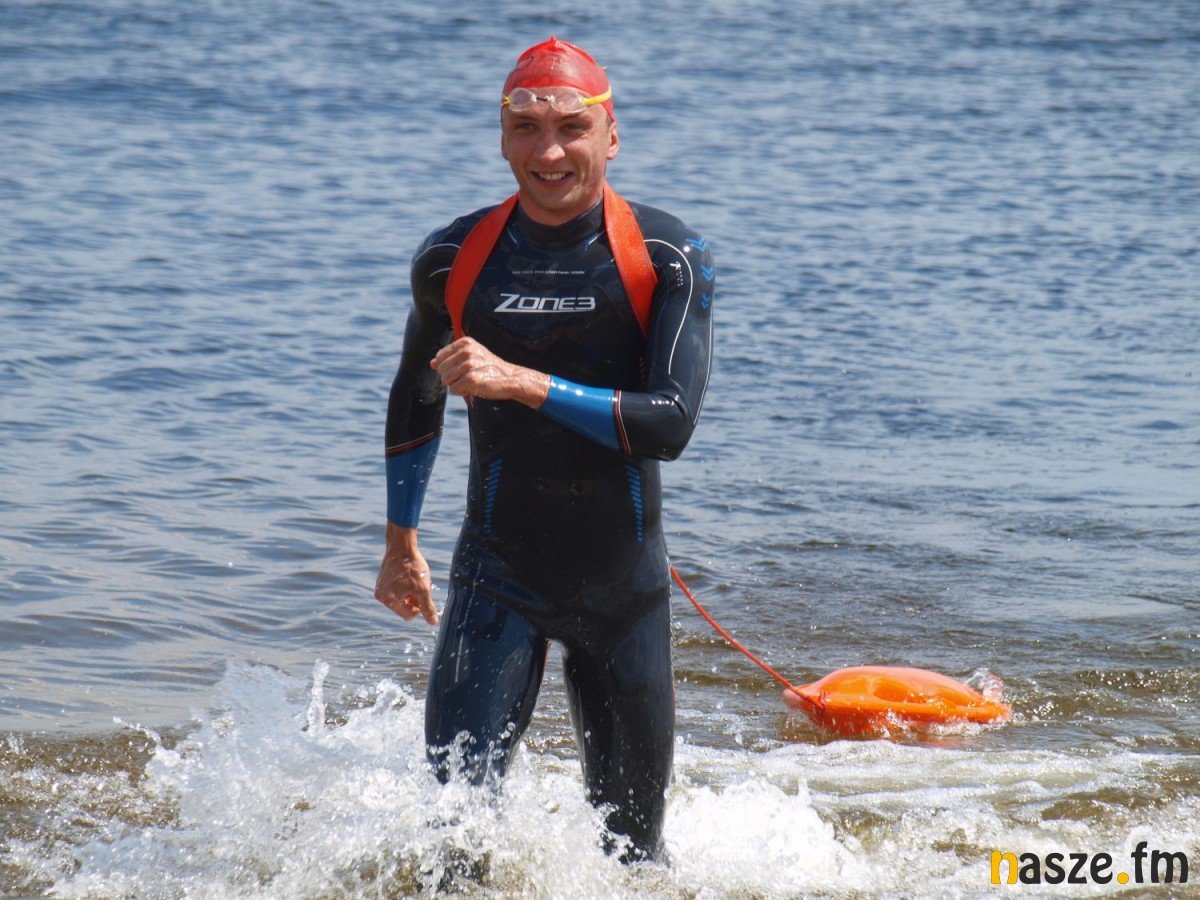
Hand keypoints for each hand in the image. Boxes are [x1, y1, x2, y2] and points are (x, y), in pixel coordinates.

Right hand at [375, 525, 438, 624]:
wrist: (402, 546)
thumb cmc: (413, 568)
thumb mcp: (424, 590)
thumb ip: (428, 608)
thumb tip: (433, 623)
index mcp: (388, 600)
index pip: (408, 615)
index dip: (419, 607)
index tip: (423, 594)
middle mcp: (380, 596)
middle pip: (403, 608)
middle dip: (413, 600)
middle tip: (418, 586)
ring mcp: (379, 588)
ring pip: (400, 599)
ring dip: (409, 593)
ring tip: (413, 580)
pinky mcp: (381, 581)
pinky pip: (395, 591)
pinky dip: (403, 587)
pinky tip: (407, 576)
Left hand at [431, 337, 549, 406]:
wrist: (510, 378)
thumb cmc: (489, 368)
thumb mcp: (470, 357)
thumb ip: (449, 359)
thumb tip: (431, 363)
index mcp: (465, 343)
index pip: (439, 357)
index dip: (448, 367)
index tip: (463, 369)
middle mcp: (466, 351)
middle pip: (441, 370)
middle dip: (451, 377)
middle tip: (468, 377)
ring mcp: (469, 365)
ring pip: (445, 380)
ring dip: (456, 385)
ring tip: (471, 382)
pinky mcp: (471, 379)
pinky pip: (453, 389)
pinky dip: (461, 392)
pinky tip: (473, 388)